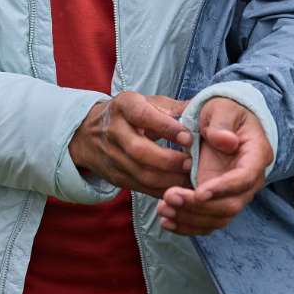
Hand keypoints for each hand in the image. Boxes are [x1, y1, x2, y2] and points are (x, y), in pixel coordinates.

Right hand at [72, 93, 192, 195]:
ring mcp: (111, 156)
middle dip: (168, 160)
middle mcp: (114, 131)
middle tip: (191, 164)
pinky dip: (161, 191)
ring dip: (167, 180)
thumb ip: (175, 108)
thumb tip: (205, 110)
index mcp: (124, 106)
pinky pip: (140, 187)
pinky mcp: (114, 176)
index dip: (166, 128)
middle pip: (139, 150)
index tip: (188, 138)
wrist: (89, 132)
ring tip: (190, 180)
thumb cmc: (132, 114)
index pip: (143, 116)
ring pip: (140, 173)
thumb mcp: (149, 102)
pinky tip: (180, 191)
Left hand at [157, 98, 272, 235]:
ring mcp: (234, 193)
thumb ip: (221, 124)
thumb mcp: (221, 108)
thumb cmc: (223, 112)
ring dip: (190, 218)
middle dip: (199, 207)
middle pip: (231, 205)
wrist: (222, 122)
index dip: (223, 188)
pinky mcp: (219, 202)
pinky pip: (208, 222)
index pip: (245, 178)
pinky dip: (187, 225)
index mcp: (256, 155)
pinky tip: (166, 221)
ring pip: (218, 218)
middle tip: (169, 197)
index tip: (198, 192)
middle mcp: (249, 180)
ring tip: (163, 209)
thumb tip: (226, 142)